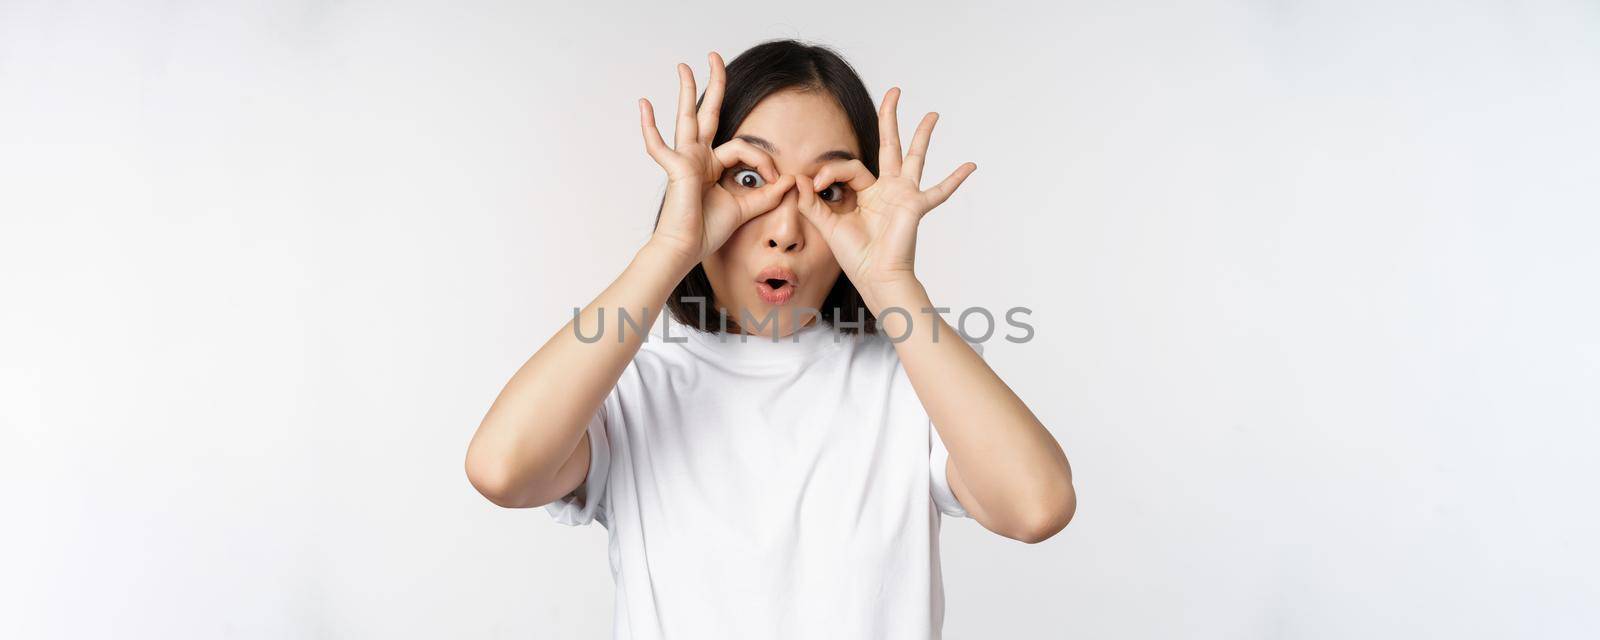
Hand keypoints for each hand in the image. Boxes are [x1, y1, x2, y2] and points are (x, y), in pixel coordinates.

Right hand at [638, 52, 795, 267]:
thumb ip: (768, 194)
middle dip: (713, 84)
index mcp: (711, 165)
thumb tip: (791, 180)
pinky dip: (649, 126)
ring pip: (686, 117)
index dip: (764, 161)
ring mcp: (684, 159)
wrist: (687, 249)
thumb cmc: (707, 231)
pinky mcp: (676, 167)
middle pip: (707, 113)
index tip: (777, 179)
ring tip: (684, 67)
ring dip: (686, 90)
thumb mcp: (747, 208)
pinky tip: (644, 104)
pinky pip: (659, 144)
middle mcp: (697, 157)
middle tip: (715, 57)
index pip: (743, 148)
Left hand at [794, 87, 975, 308]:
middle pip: (888, 145)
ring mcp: (904, 195)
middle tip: (895, 91)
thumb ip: (811, 203)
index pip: (847, 167)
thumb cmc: (856, 258)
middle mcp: (887, 189)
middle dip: (890, 117)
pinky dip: (955, 179)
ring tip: (933, 114)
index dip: (829, 171)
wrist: (876, 278)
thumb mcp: (827, 226)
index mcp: (866, 193)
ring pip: (914, 157)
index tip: (815, 186)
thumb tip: (798, 179)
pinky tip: (971, 165)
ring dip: (923, 135)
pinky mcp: (915, 206)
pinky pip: (939, 191)